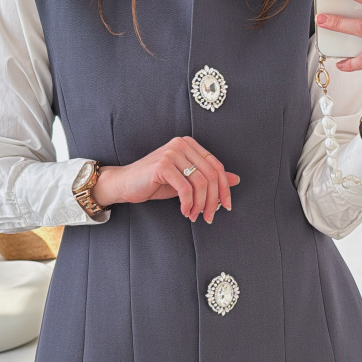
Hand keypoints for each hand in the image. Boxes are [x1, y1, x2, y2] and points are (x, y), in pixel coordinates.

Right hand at [90, 136, 239, 223]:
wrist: (125, 184)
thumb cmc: (155, 182)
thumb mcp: (187, 181)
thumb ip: (209, 178)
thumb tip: (236, 179)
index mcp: (190, 144)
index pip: (216, 166)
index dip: (224, 189)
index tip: (226, 206)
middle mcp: (182, 144)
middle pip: (211, 175)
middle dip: (213, 200)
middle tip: (209, 217)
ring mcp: (172, 152)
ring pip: (200, 183)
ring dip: (200, 204)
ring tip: (195, 216)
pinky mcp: (162, 165)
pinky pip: (185, 188)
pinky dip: (188, 204)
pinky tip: (185, 212)